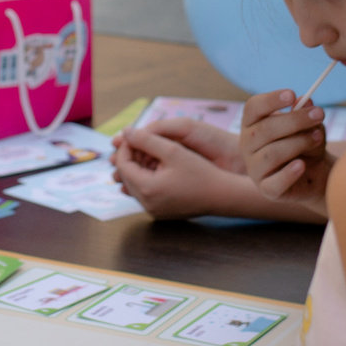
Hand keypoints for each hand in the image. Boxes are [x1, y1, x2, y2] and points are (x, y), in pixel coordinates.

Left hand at [114, 125, 250, 220]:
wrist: (222, 195)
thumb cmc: (200, 172)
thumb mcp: (172, 150)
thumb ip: (146, 139)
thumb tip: (125, 132)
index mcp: (147, 189)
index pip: (122, 165)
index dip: (125, 147)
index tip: (133, 135)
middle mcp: (146, 204)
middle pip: (126, 176)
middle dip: (131, 157)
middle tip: (140, 142)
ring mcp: (153, 211)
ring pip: (135, 185)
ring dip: (138, 168)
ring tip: (150, 153)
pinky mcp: (161, 213)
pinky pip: (146, 194)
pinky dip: (147, 179)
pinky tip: (158, 168)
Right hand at [240, 89, 330, 207]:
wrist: (316, 173)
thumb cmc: (306, 143)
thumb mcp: (310, 125)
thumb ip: (306, 114)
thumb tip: (306, 102)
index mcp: (252, 124)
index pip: (253, 107)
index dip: (271, 100)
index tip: (292, 94)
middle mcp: (247, 145)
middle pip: (264, 129)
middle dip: (294, 120)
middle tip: (318, 114)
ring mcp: (254, 168)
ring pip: (271, 154)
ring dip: (298, 143)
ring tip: (317, 138)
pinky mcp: (266, 189)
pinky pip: (274, 183)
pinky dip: (289, 173)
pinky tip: (302, 165)